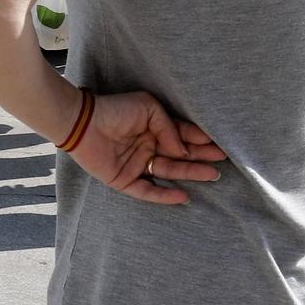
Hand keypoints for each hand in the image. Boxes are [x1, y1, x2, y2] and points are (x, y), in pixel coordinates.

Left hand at [67, 91, 225, 205]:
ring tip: (212, 175)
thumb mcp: (148, 108)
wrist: (83, 121)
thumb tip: (183, 151)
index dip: (199, 140)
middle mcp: (148, 147)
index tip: (218, 145)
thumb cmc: (115, 109)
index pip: (182, 136)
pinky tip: (184, 196)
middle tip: (222, 161)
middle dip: (200, 158)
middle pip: (179, 156)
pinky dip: (165, 196)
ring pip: (168, 172)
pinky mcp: (124, 180)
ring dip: (190, 174)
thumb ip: (169, 128)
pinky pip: (147, 192)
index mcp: (153, 128)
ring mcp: (137, 165)